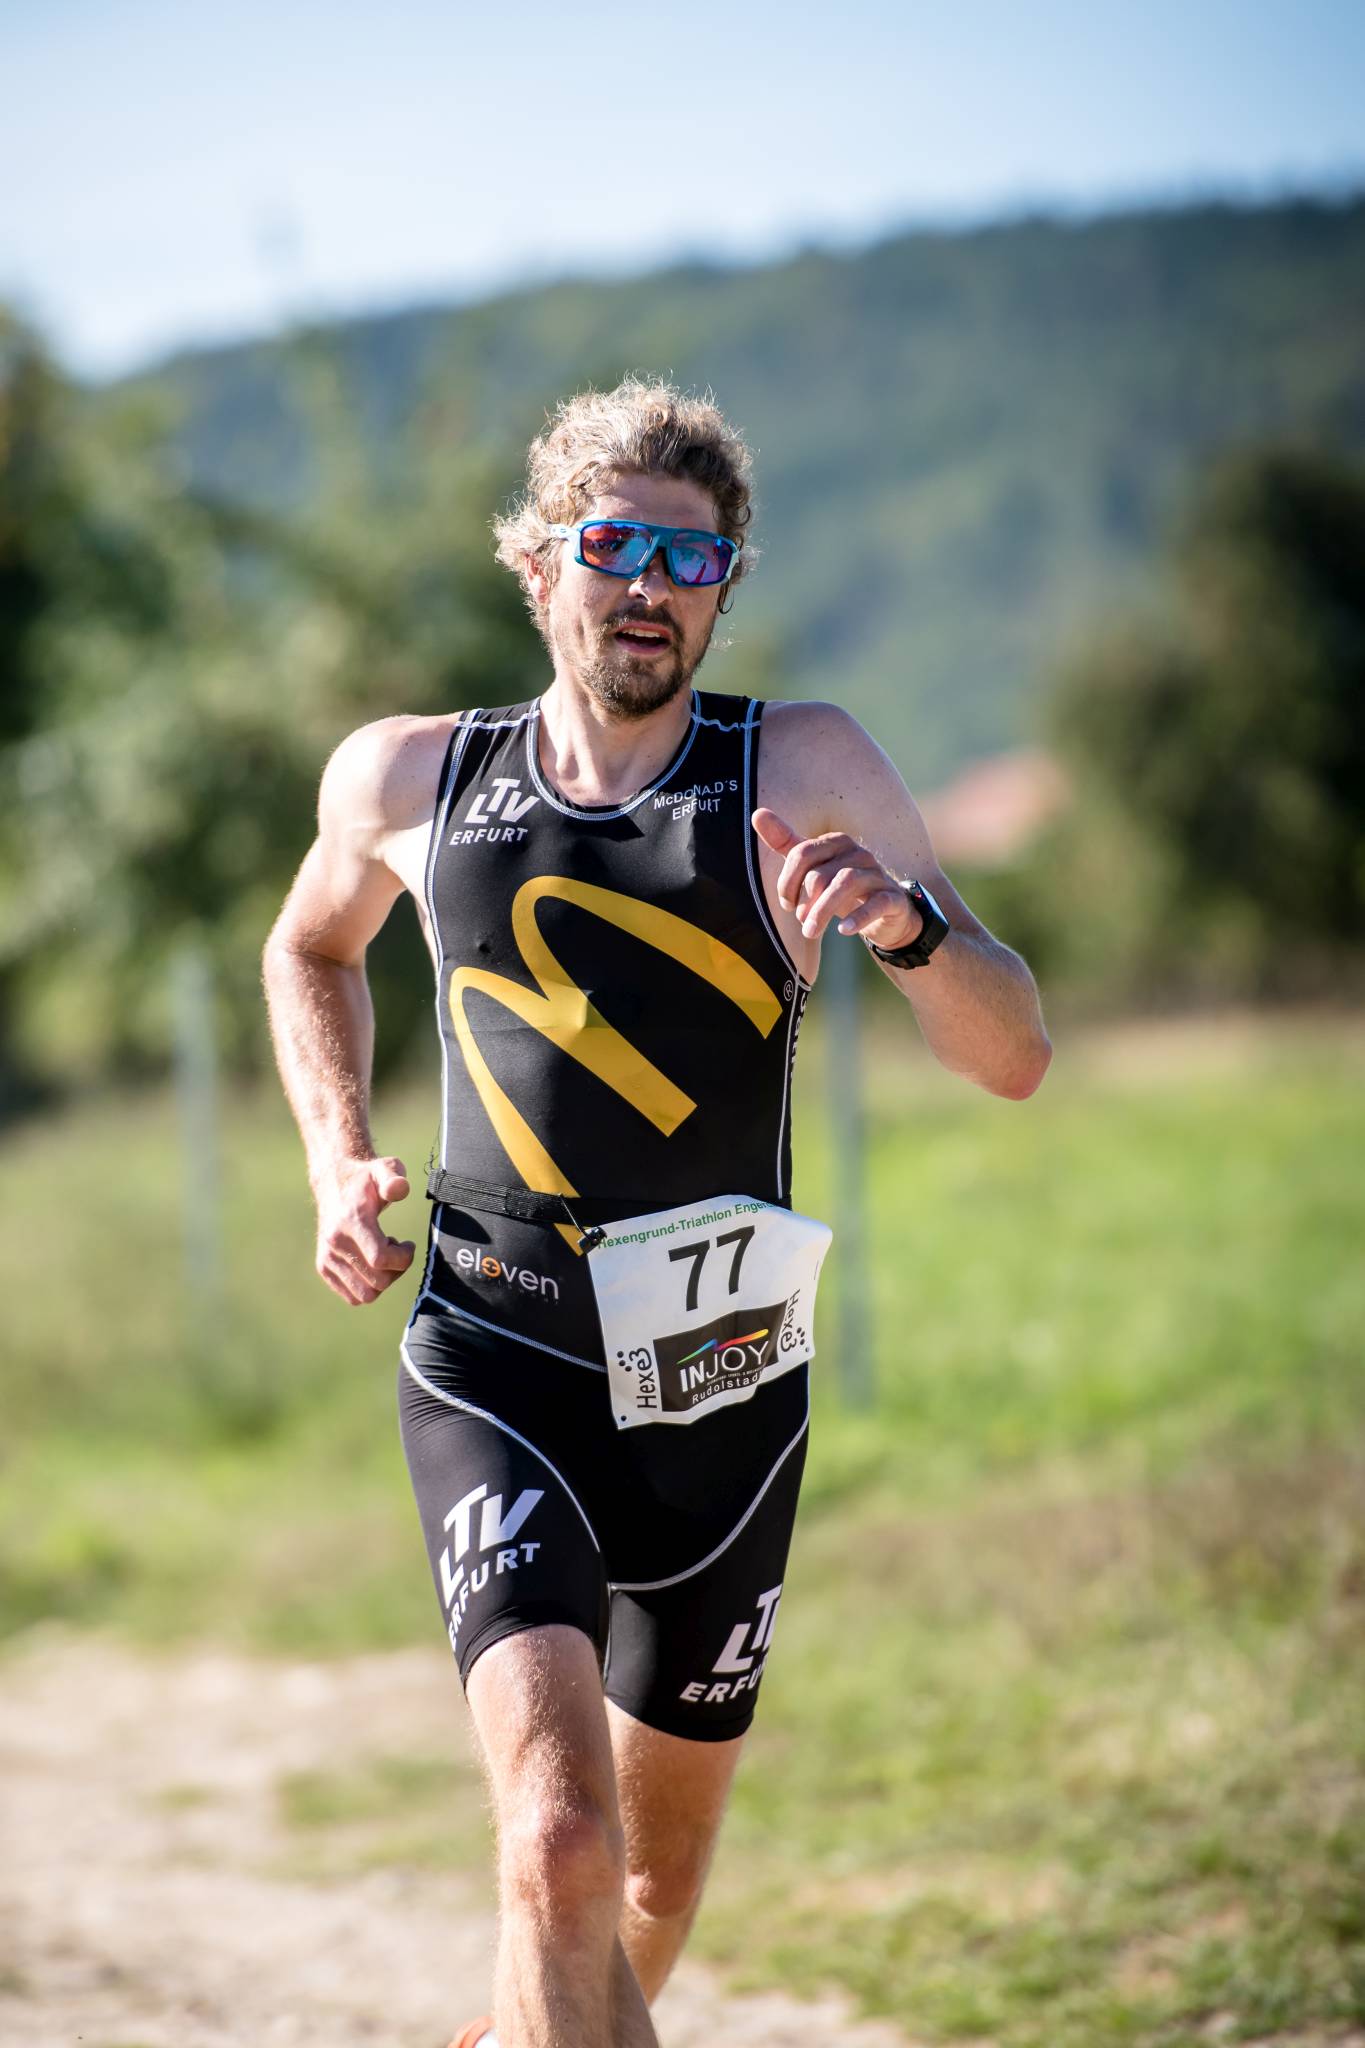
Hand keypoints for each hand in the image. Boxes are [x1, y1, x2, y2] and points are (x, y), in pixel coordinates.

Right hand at [313, 1155, 415, 1305]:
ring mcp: (327, 1258)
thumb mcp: (385, 1169)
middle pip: (377, 1281)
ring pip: (365, 1295)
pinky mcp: (324, 1268)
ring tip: (382, 1256)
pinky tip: (370, 1263)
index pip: (380, 1259)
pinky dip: (368, 1286)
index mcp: (351, 1222)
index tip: (408, 1243)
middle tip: (396, 1248)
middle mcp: (334, 1243)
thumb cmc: (366, 1179)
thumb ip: (394, 1177)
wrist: (334, 1183)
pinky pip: (353, 1296)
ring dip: (382, 1280)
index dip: (403, 1257)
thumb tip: (398, 1189)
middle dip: (396, 1269)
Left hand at [753, 808, 919, 948]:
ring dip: (823, 910)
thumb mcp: (813, 866)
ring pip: (846, 883)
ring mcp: (877, 874)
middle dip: (805, 900)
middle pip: (820, 872)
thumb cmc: (841, 887)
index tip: (788, 904)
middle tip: (800, 920)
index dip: (787, 882)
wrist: (885, 912)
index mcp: (836, 842)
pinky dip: (858, 917)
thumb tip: (757, 814)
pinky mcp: (891, 898)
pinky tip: (842, 930)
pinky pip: (876, 903)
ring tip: (810, 932)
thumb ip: (787, 843)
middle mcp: (858, 853)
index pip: (802, 854)